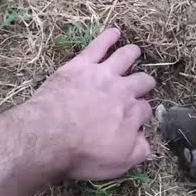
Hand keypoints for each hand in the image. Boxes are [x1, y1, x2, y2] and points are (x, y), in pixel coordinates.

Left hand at [31, 28, 154, 180]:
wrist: (49, 136)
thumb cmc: (83, 153)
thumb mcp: (119, 163)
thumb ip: (139, 150)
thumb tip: (146, 139)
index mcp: (132, 113)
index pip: (145, 109)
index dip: (142, 113)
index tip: (137, 116)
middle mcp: (123, 90)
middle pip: (141, 81)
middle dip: (145, 82)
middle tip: (144, 82)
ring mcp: (102, 74)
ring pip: (124, 58)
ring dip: (132, 54)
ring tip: (135, 51)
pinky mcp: (81, 64)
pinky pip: (98, 46)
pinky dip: (108, 37)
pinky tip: (114, 32)